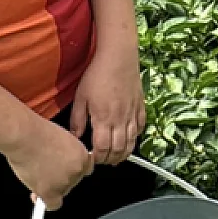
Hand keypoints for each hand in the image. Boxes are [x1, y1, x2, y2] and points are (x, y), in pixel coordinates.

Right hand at [8, 118, 94, 209]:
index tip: (64, 171)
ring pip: (60, 192)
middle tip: (44, 173)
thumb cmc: (36, 133)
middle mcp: (77, 170)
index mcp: (82, 155)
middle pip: (72, 182)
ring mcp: (65, 182)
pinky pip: (53, 205)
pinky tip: (38, 198)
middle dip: (59, 180)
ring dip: (49, 187)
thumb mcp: (60, 139)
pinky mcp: (50, 192)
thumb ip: (65, 154)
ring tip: (34, 173)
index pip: (84, 170)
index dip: (71, 171)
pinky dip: (45, 203)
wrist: (24, 136)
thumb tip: (59, 165)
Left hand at [71, 43, 145, 165]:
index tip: (93, 159)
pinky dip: (136, 137)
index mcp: (104, 118)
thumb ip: (78, 119)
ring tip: (117, 156)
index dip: (98, 158)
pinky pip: (141, 127)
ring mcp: (133, 114)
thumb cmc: (98, 74)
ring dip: (125, 153)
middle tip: (104, 161)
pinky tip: (130, 138)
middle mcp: (121, 119)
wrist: (118, 57)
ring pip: (132, 142)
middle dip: (111, 159)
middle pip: (119, 149)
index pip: (103, 148)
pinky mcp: (140, 107)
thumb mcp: (80, 97)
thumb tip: (76, 136)